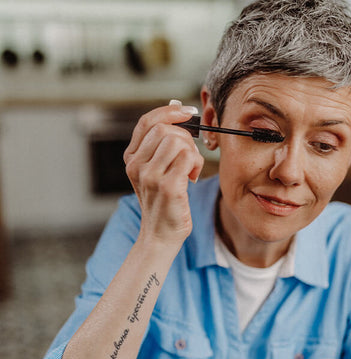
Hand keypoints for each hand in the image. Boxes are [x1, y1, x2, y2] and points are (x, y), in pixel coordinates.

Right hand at [123, 100, 203, 246]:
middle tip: (190, 154)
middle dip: (185, 136)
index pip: (147, 122)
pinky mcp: (168, 187)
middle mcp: (136, 166)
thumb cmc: (163, 202)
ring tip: (191, 168)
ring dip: (192, 151)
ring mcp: (151, 177)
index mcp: (132, 159)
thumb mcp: (155, 171)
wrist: (160, 235)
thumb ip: (162, 144)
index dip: (169, 111)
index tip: (186, 111)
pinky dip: (196, 163)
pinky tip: (192, 176)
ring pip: (177, 141)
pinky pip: (188, 157)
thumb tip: (176, 108)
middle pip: (164, 129)